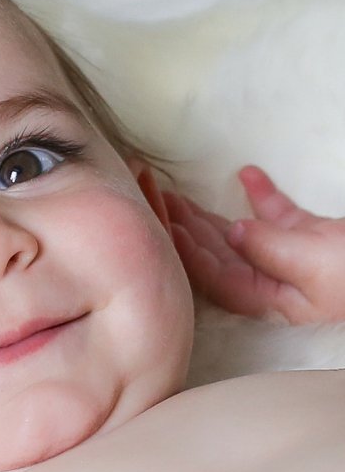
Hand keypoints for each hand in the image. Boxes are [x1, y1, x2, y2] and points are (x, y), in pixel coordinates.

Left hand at [164, 165, 344, 323]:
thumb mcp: (314, 266)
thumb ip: (270, 250)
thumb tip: (233, 231)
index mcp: (264, 298)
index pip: (211, 275)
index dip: (185, 250)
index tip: (163, 223)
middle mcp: (269, 281)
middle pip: (216, 254)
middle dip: (186, 229)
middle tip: (157, 202)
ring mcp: (289, 258)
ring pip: (237, 235)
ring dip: (208, 215)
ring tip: (179, 194)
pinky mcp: (309, 238)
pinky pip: (276, 215)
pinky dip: (261, 194)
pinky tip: (248, 173)